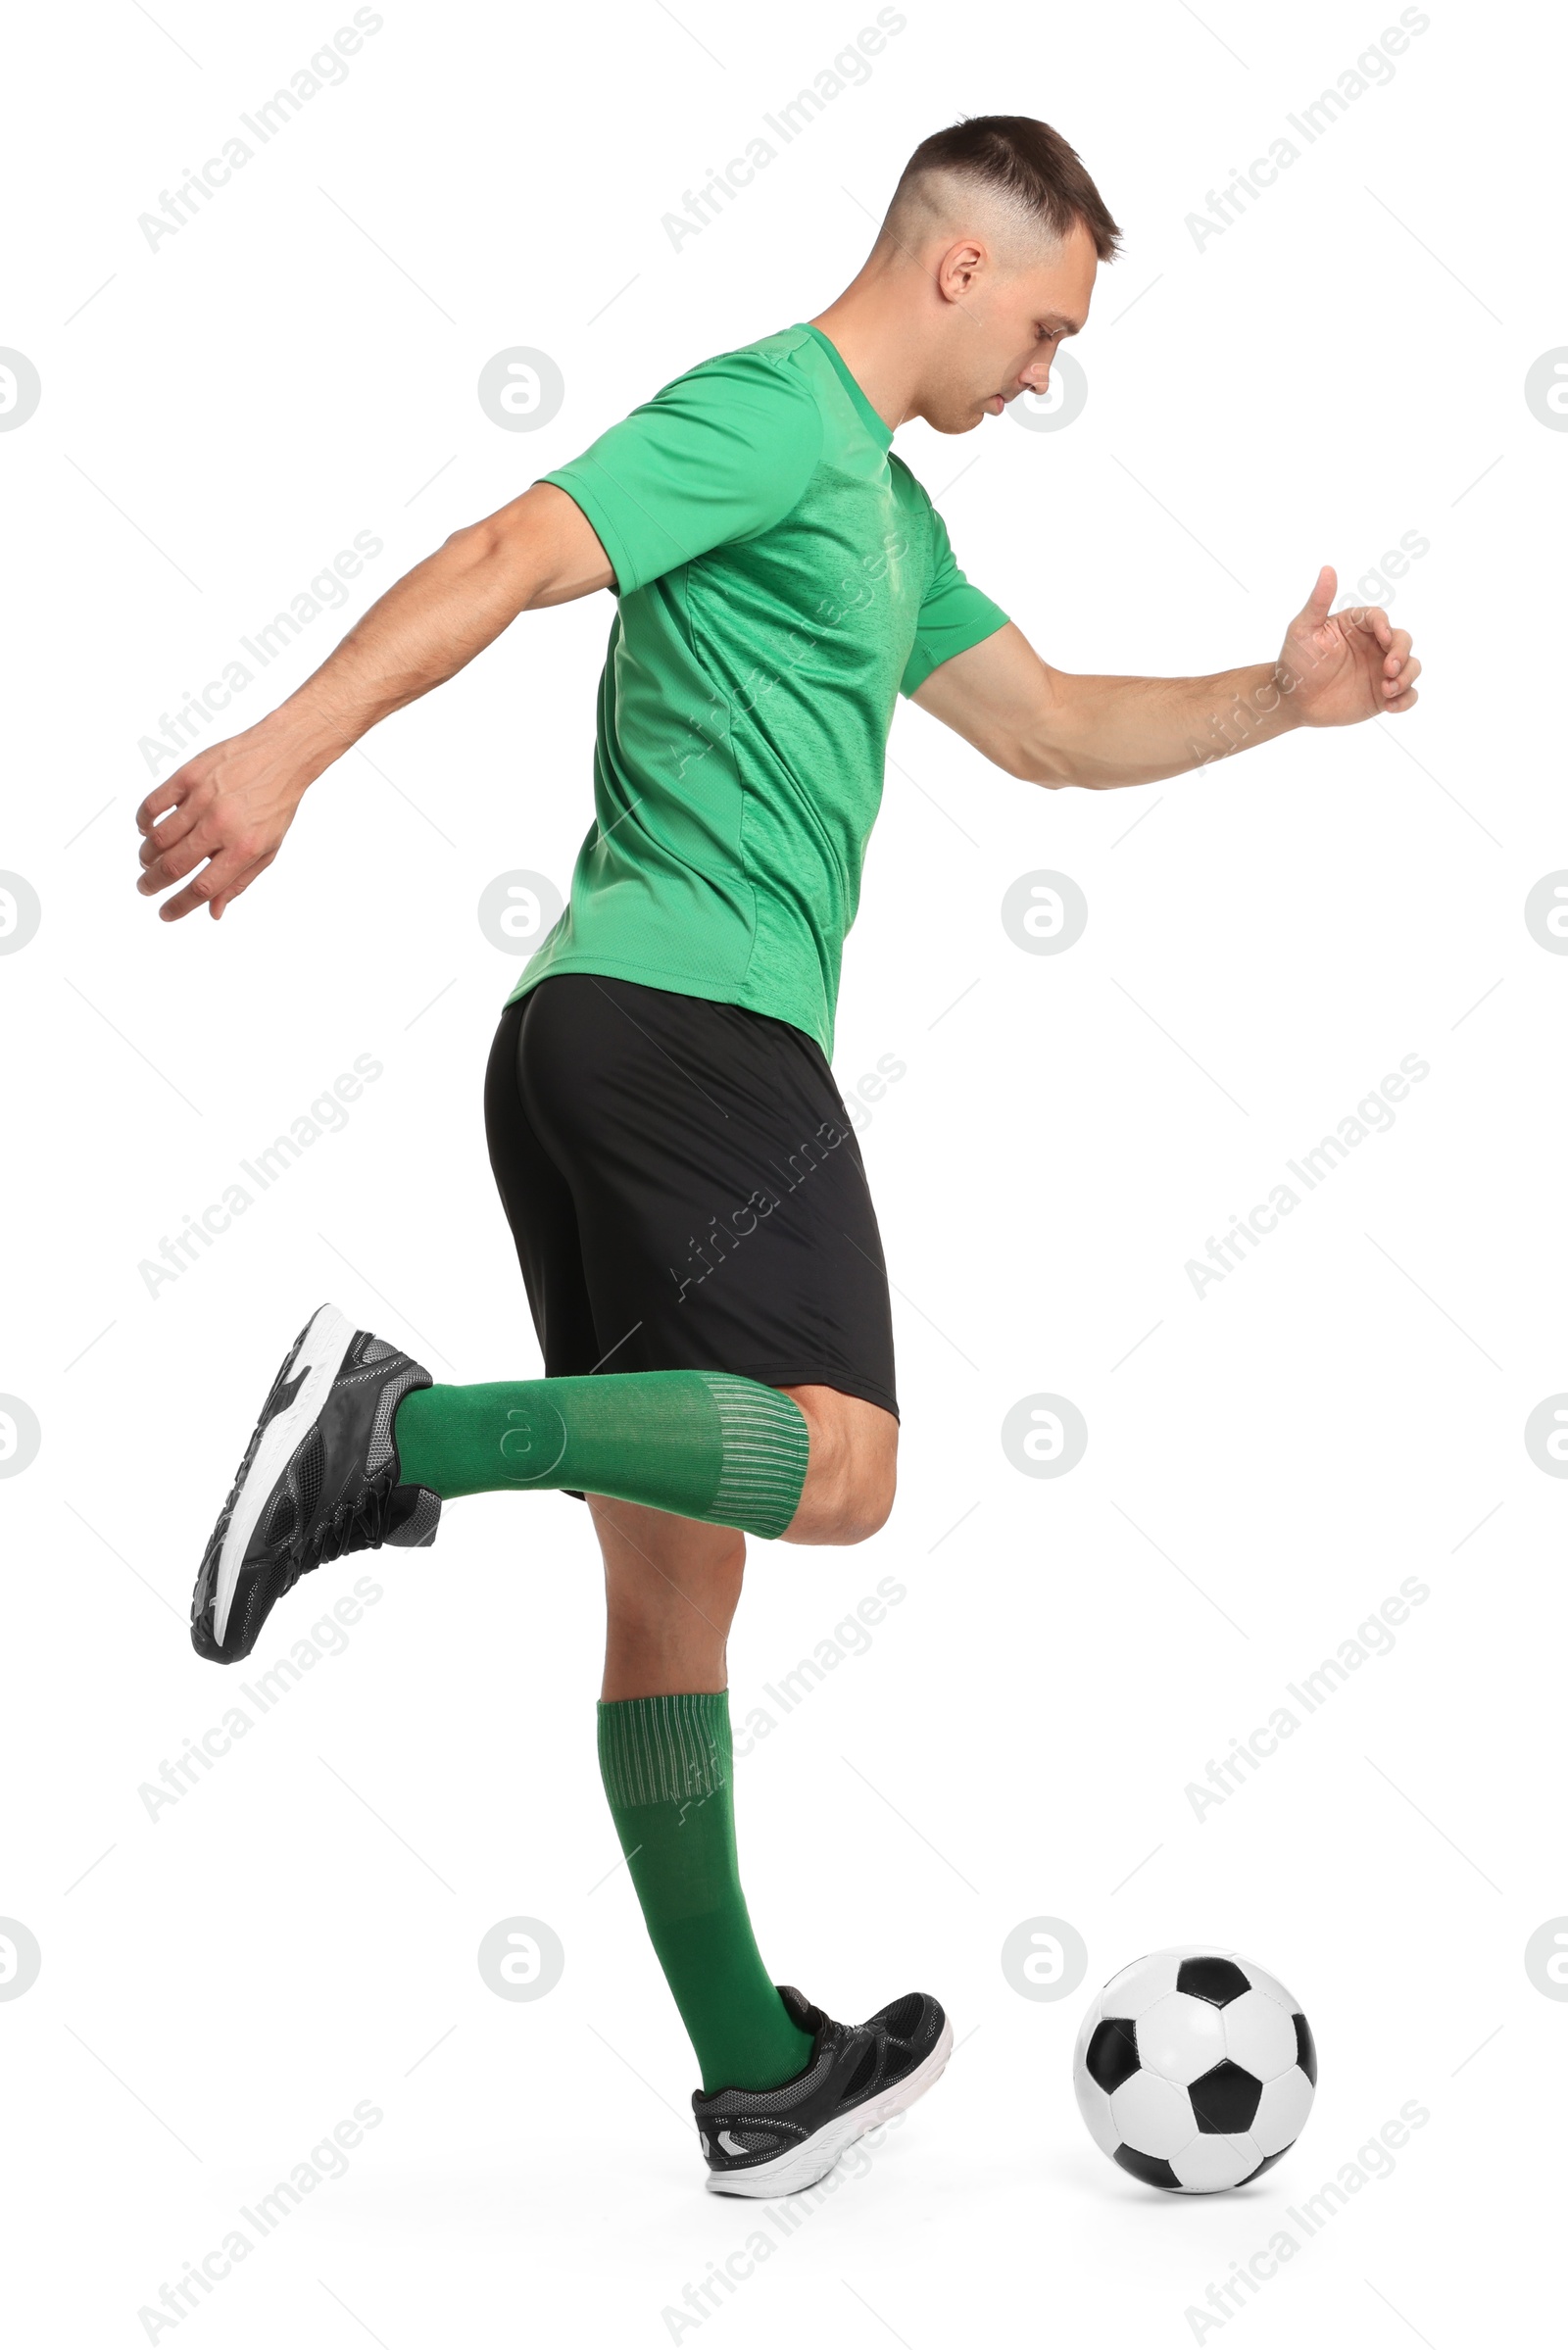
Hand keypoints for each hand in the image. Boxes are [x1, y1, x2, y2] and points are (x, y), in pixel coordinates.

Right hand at [135, 717, 315, 920]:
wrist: (282, 754)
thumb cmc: (276, 805)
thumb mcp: (268, 849)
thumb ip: (239, 882)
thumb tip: (213, 912)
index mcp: (244, 848)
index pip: (203, 888)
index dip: (179, 906)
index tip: (165, 914)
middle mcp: (221, 825)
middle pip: (174, 865)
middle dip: (153, 884)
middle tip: (145, 888)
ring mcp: (202, 799)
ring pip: (159, 838)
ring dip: (147, 856)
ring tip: (147, 862)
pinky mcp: (189, 775)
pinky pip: (154, 803)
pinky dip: (144, 821)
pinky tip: (146, 830)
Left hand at [1276, 566, 1421, 727]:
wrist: (1293, 699)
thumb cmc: (1295, 661)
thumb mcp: (1303, 629)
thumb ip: (1318, 601)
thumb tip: (1328, 568)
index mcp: (1357, 626)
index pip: (1379, 618)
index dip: (1385, 625)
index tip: (1383, 638)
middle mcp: (1374, 645)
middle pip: (1403, 640)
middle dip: (1401, 653)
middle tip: (1389, 669)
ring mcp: (1381, 670)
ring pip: (1412, 666)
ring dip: (1407, 676)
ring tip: (1387, 689)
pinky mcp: (1383, 694)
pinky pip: (1407, 695)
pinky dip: (1406, 699)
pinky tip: (1391, 706)